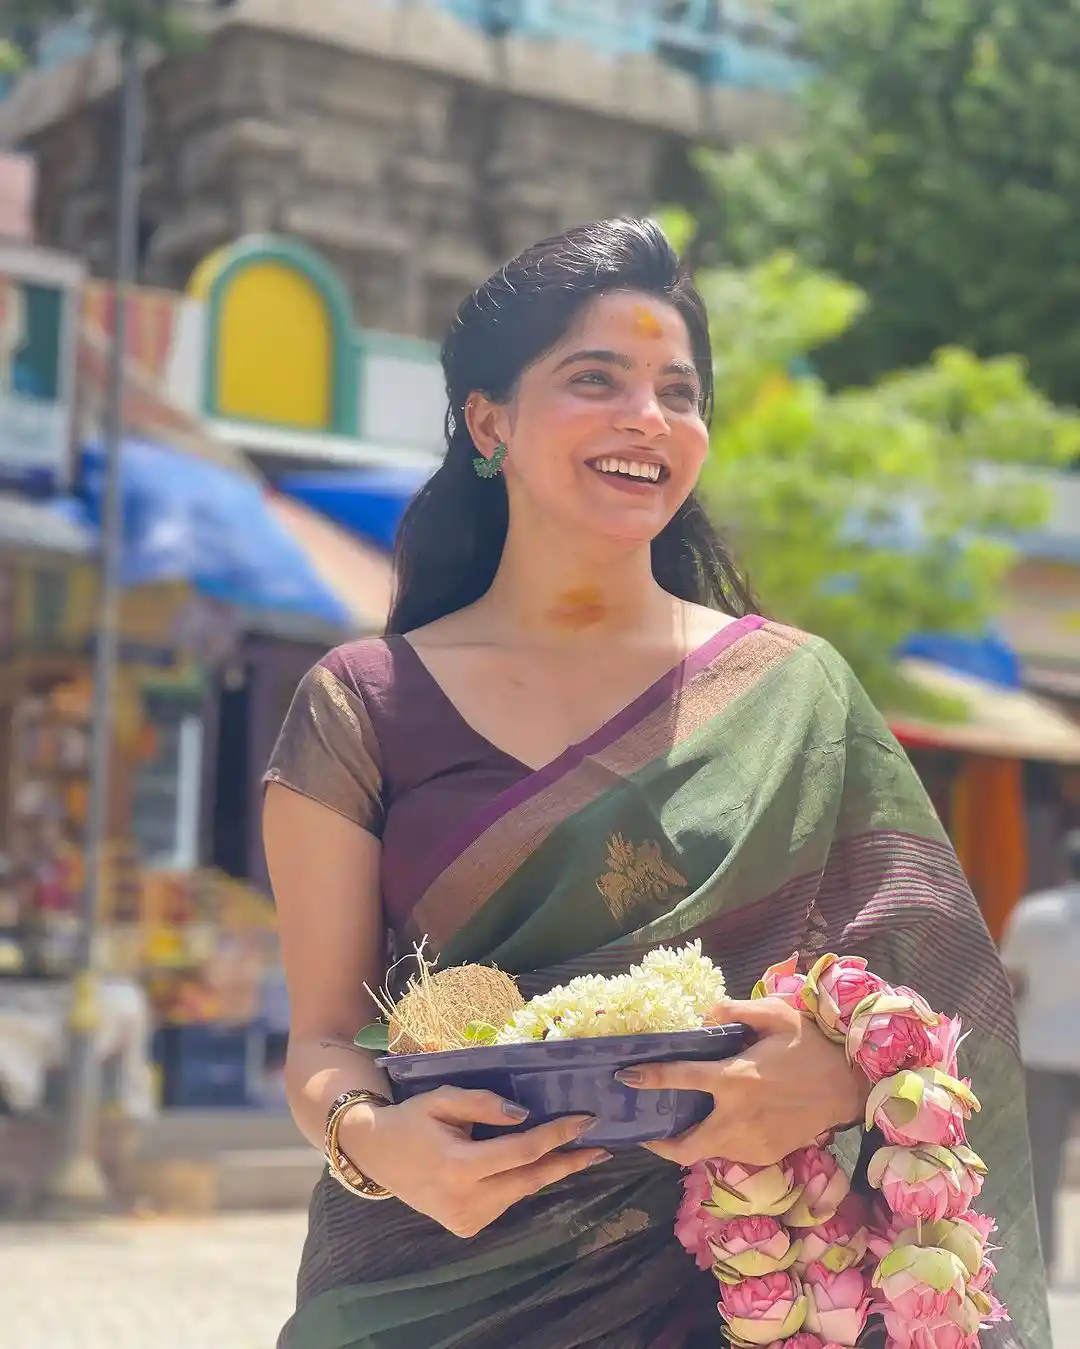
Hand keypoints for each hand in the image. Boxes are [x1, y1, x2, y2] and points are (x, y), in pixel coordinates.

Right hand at [337, 1086, 610, 1237]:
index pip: (521, 1151)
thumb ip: (483, 1103)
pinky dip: (520, 1181)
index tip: (586, 1120)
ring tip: (575, 1151)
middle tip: (601, 1148)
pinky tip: (531, 1164)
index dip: (557, 1134)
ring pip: (521, 1192)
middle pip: (530, 1179)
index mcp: (458, 1166)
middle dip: (568, 1162)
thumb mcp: (442, 1098)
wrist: (377, 1155)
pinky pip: (506, 1200)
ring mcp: (466, 1220)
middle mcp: (465, 1200)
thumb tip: (525, 1115)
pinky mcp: (467, 1228)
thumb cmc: (412, 1119)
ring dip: (546, 1170)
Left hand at [618, 997, 868, 1167]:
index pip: (681, 1079)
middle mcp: (738, 1117)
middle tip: (646, 1128)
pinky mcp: (767, 1154)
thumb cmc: (810, 1046)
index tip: (626, 1077)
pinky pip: (732, 1151)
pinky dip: (720, 1139)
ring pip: (708, 1151)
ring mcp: (753, 1142)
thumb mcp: (776, 1015)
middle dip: (659, 1144)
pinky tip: (721, 1121)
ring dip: (691, 1139)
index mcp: (736, 1079)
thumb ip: (735, 1010)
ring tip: (681, 1121)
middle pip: (686, 1146)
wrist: (851, 1087)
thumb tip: (703, 1013)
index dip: (650, 1078)